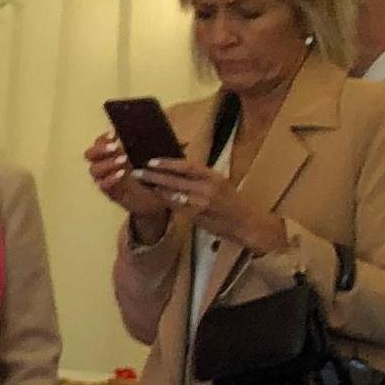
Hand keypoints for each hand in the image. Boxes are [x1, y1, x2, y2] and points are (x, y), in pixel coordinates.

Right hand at [84, 134, 172, 230]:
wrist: (156, 202)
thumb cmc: (155, 178)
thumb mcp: (158, 161)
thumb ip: (163, 150)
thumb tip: (180, 138)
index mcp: (114, 154)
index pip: (100, 142)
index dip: (104, 137)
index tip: (114, 133)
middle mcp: (107, 165)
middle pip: (90, 154)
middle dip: (101, 149)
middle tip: (116, 147)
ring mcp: (106, 179)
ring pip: (94, 169)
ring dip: (107, 163)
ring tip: (123, 161)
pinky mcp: (110, 192)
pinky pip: (102, 185)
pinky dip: (110, 179)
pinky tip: (121, 174)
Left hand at [133, 155, 287, 255]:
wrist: (247, 224)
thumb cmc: (232, 202)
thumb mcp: (220, 183)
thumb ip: (200, 176)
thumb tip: (177, 166)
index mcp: (213, 177)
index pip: (187, 166)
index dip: (167, 163)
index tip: (151, 160)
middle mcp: (207, 188)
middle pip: (175, 180)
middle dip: (153, 176)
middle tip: (136, 171)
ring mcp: (201, 204)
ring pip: (172, 194)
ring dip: (155, 188)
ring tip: (141, 183)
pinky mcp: (196, 217)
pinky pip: (175, 207)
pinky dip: (164, 201)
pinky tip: (155, 196)